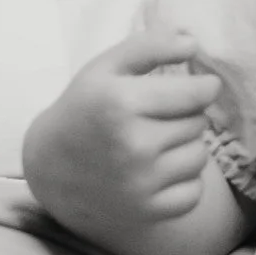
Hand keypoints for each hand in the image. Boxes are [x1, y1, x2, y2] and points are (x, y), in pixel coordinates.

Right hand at [23, 27, 221, 243]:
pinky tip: (156, 172)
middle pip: (199, 123)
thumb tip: (193, 43)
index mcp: (120, 103)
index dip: (204, 87)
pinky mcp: (148, 211)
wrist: (51, 168)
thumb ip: (150, 45)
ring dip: (186, 148)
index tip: (201, 86)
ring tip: (155, 144)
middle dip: (186, 116)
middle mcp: (132, 145)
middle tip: (158, 118)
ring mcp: (141, 183)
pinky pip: (194, 191)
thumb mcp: (106, 67)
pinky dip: (182, 181)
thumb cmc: (84, 108)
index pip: (197, 94)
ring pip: (200, 156)